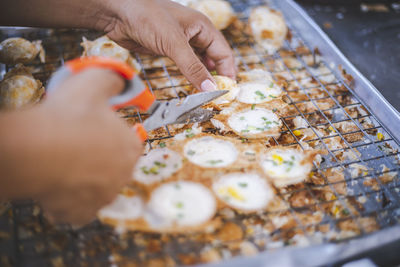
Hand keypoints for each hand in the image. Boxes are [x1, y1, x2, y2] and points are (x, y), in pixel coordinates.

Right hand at [0, 69, 142, 224]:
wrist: (34, 150)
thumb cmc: (66, 118)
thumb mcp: (93, 82)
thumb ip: (113, 80)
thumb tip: (121, 81)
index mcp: (131, 146)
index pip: (128, 139)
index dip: (109, 131)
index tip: (93, 127)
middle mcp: (123, 175)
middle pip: (112, 163)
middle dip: (97, 154)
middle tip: (74, 143)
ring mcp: (103, 196)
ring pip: (95, 185)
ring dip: (83, 175)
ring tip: (62, 161)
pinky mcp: (82, 213)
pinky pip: (78, 206)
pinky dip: (69, 198)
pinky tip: (57, 182)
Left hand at [104, 0, 235, 90]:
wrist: (118, 14)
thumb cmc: (147, 17)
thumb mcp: (174, 44)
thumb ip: (193, 67)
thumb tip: (210, 88)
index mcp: (203, 26)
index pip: (223, 52)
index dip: (227, 72)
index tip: (227, 90)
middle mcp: (195, 34)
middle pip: (213, 58)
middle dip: (217, 76)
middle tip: (217, 95)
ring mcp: (181, 41)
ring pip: (199, 62)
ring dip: (203, 77)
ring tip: (205, 94)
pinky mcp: (169, 49)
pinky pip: (185, 64)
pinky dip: (190, 75)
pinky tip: (192, 85)